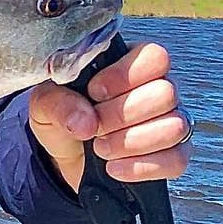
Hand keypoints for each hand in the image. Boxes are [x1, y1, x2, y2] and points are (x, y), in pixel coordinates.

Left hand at [28, 42, 191, 191]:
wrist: (66, 157)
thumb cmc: (62, 118)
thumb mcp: (45, 104)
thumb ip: (57, 102)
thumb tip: (85, 121)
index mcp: (130, 64)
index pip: (154, 57)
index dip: (124, 76)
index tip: (94, 93)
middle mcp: (158, 89)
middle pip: (165, 93)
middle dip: (122, 115)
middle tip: (95, 126)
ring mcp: (172, 121)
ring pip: (174, 127)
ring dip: (131, 142)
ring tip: (101, 147)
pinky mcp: (175, 154)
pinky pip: (177, 159)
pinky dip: (141, 167)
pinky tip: (115, 167)